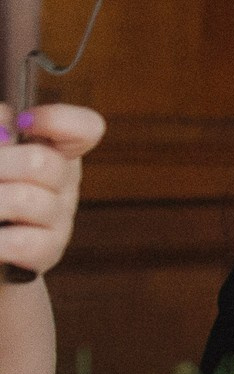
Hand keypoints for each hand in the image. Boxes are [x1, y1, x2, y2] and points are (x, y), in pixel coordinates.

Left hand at [0, 103, 104, 276]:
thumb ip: (0, 130)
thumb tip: (4, 123)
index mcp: (55, 155)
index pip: (85, 129)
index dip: (59, 120)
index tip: (24, 122)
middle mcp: (63, 186)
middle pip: (43, 163)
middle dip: (0, 165)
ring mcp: (59, 222)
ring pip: (24, 200)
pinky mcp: (47, 253)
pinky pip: (21, 242)